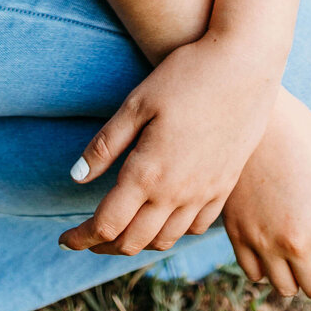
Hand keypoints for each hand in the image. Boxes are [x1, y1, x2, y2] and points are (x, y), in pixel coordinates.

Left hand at [57, 31, 280, 257]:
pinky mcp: (225, 186)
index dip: (81, 238)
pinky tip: (162, 216)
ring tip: (121, 230)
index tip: (65, 239)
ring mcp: (205, 193)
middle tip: (87, 238)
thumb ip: (105, 145)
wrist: (245, 65)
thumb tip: (76, 178)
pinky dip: (172, 231)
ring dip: (138, 242)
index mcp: (148, 173)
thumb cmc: (186, 75)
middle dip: (104, 245)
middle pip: (133, 241)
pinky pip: (195, 227)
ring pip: (165, 239)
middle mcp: (177, 193)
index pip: (107, 225)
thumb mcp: (137, 103)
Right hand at [222, 88, 310, 299]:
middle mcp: (295, 241)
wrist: (248, 111)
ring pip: (284, 288)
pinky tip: (270, 240)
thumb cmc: (299, 132)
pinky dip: (265, 266)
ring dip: (294, 273)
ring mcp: (262, 241)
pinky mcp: (236, 233)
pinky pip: (254, 274)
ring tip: (294, 244)